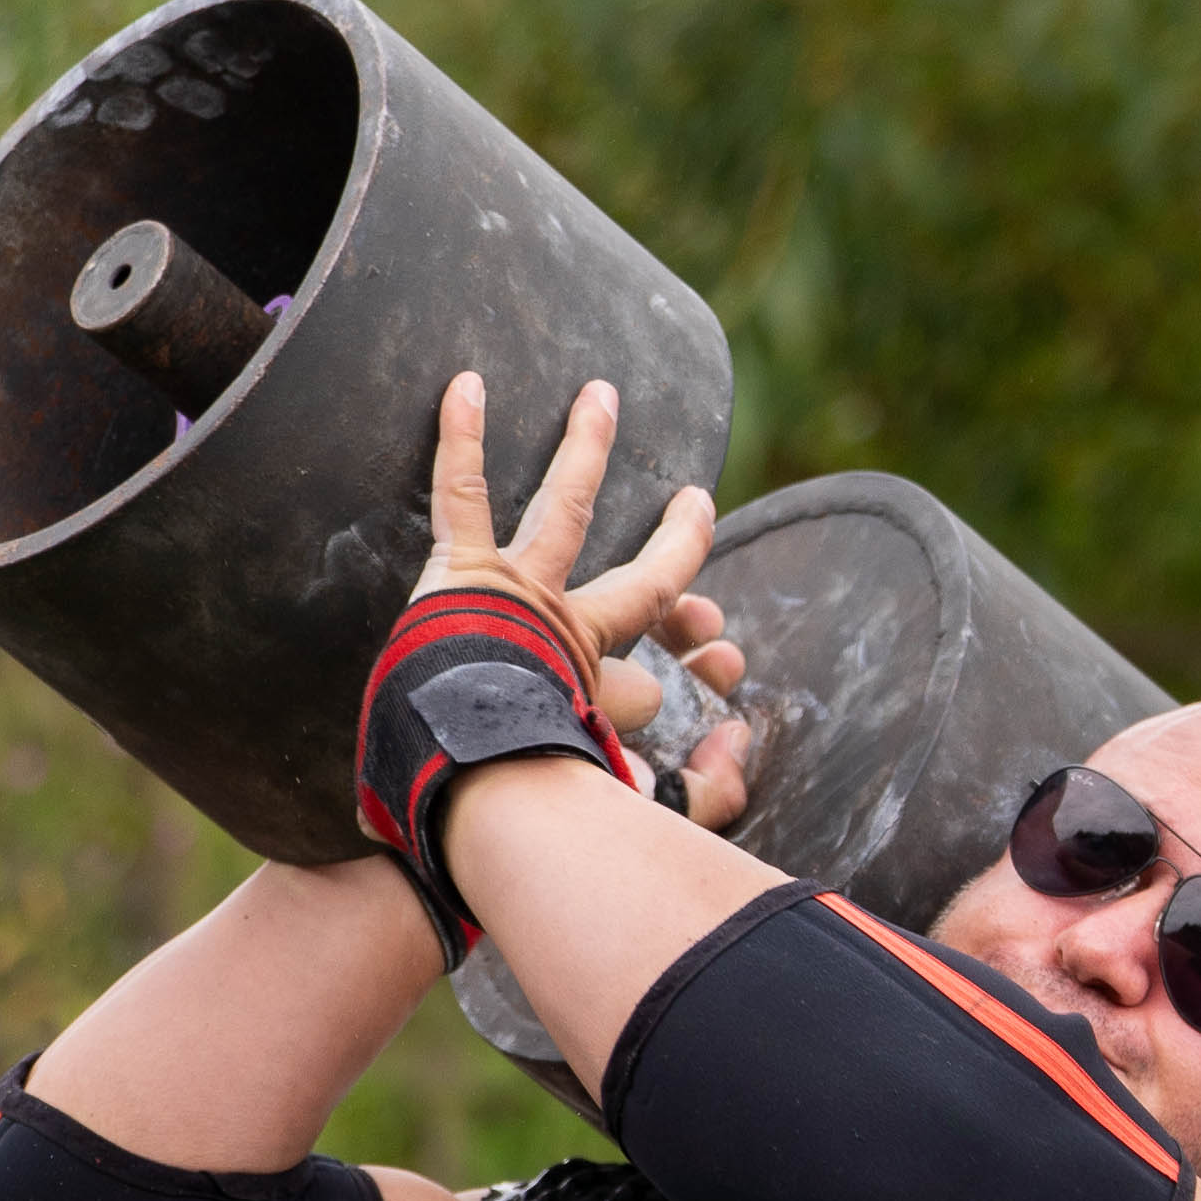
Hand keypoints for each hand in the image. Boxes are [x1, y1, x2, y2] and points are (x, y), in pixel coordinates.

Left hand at [412, 371, 752, 826]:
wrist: (473, 787)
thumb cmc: (546, 810)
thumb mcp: (641, 815)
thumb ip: (702, 795)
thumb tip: (738, 749)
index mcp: (608, 694)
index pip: (658, 682)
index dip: (695, 676)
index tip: (718, 672)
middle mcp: (576, 632)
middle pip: (641, 586)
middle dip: (674, 550)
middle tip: (693, 509)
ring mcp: (522, 595)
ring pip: (566, 506)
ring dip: (587, 448)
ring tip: (600, 396)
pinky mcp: (463, 574)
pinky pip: (463, 493)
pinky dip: (462, 437)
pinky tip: (465, 386)